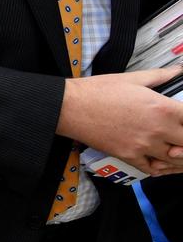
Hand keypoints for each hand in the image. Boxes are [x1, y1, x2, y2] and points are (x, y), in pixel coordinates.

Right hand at [58, 66, 182, 174]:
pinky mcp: (129, 156)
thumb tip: (177, 71)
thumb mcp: (133, 78)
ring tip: (177, 150)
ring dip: (179, 156)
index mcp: (162, 108)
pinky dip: (161, 168)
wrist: (71, 107)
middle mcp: (157, 129)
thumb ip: (160, 76)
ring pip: (175, 160)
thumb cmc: (97, 91)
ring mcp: (143, 146)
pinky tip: (161, 161)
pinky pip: (153, 169)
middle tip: (181, 135)